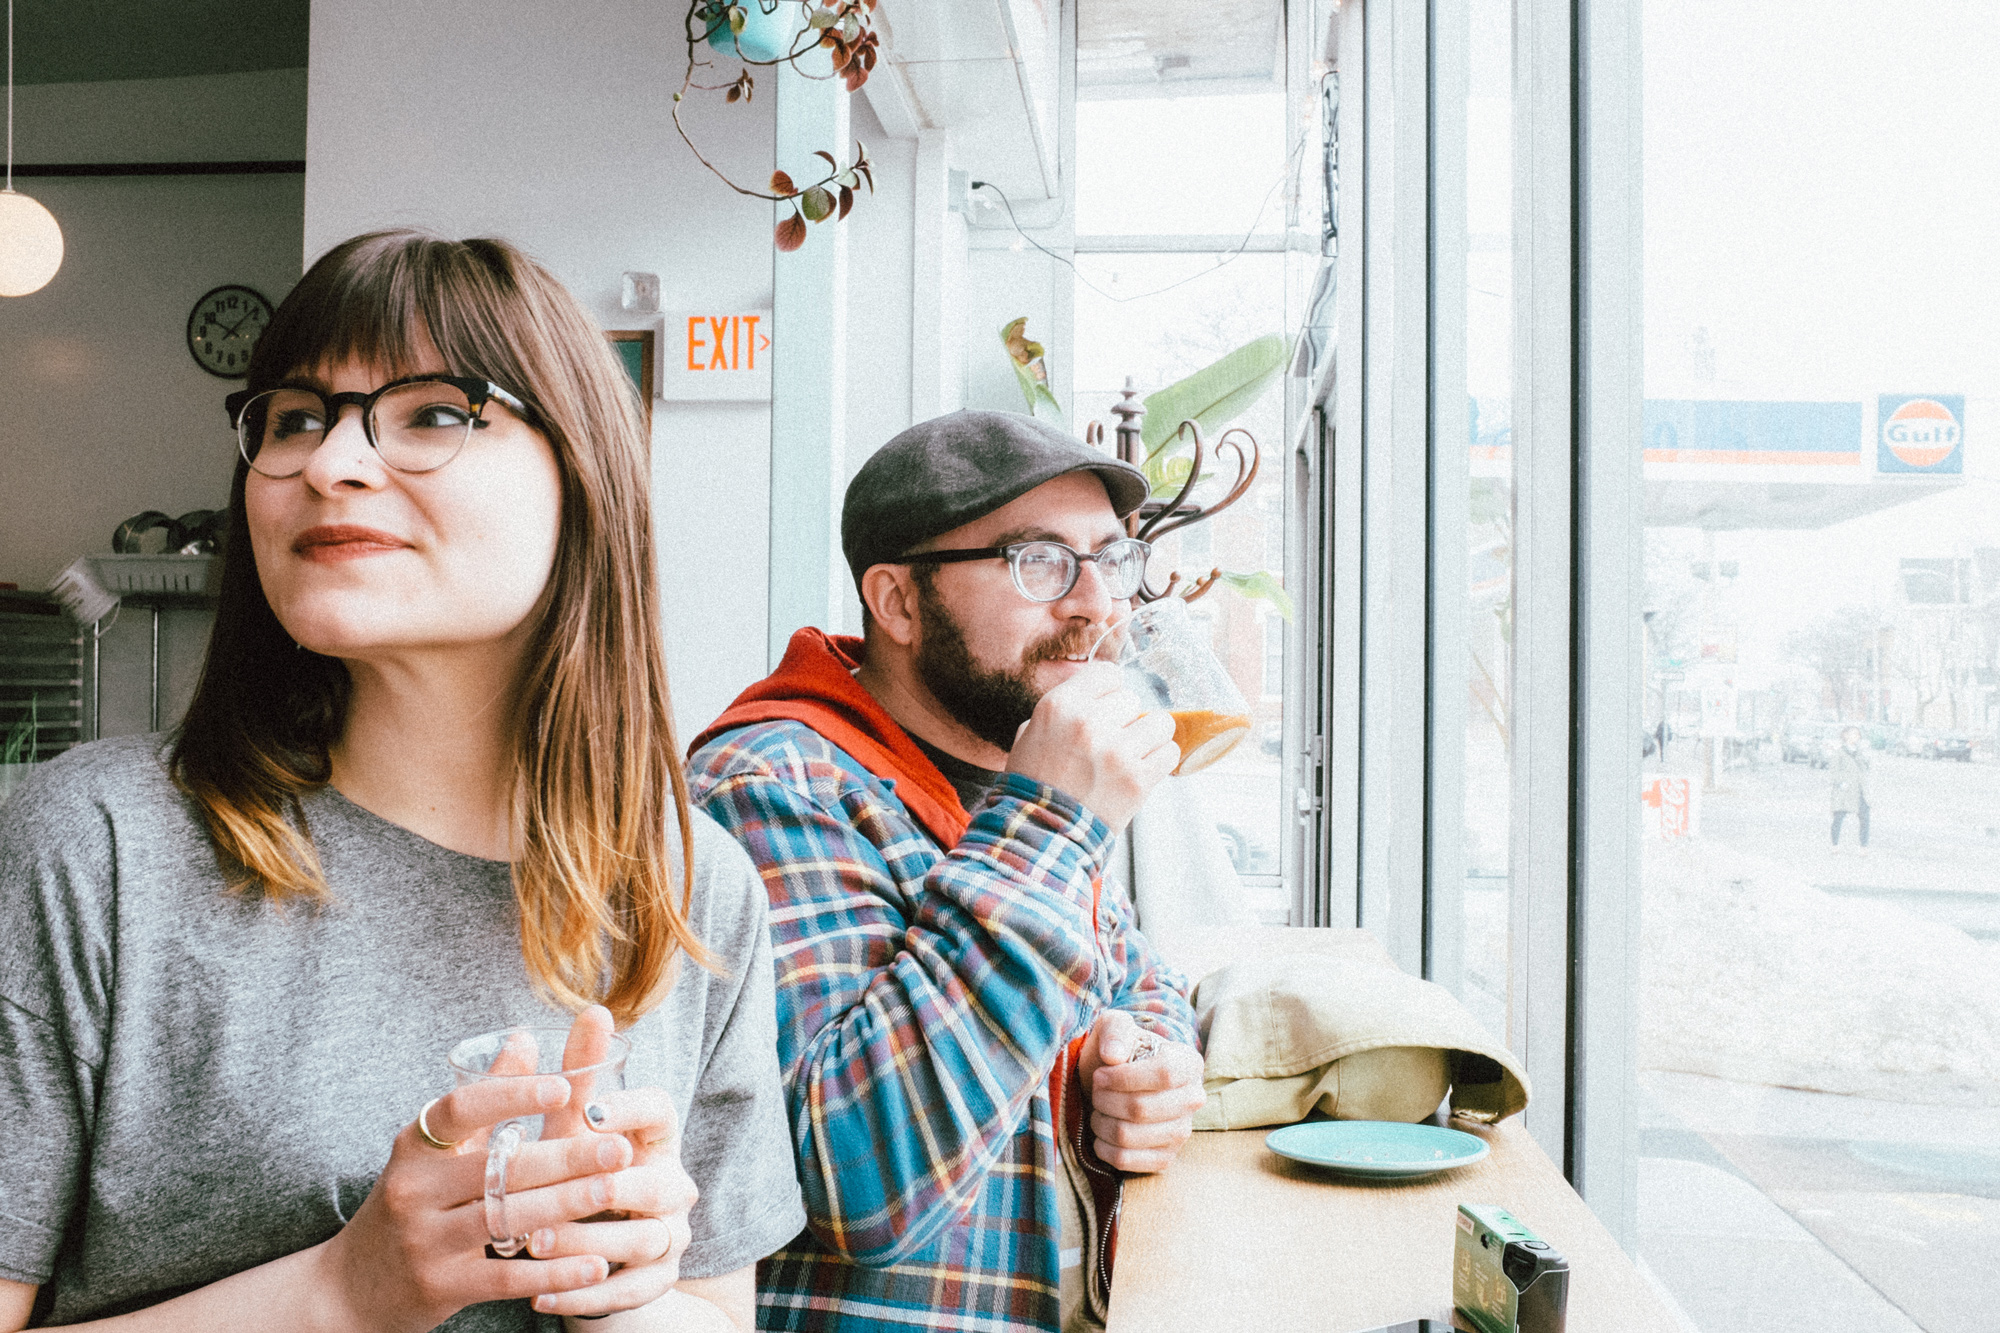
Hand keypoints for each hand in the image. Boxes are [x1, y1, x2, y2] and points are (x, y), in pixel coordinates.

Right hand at [317, 1063, 635, 1332]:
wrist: (352, 1289)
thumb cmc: (411, 1203)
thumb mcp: (433, 1150)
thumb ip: (484, 1096)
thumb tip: (526, 1035)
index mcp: (415, 1147)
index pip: (461, 1109)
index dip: (512, 1094)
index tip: (565, 1085)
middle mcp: (414, 1190)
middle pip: (498, 1168)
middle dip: (565, 1157)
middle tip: (618, 1147)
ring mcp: (425, 1242)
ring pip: (505, 1219)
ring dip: (566, 1205)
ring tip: (613, 1190)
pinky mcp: (440, 1288)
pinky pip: (506, 1278)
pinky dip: (553, 1273)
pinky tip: (595, 1264)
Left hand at [518, 1009, 700, 1319]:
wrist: (592, 1257)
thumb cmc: (577, 1180)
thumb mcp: (573, 1131)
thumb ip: (576, 1079)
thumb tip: (590, 1010)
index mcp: (654, 1141)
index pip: (663, 1110)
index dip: (631, 1108)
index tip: (589, 1112)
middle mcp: (672, 1186)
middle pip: (659, 1182)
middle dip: (608, 1188)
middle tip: (554, 1194)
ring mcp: (669, 1238)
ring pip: (643, 1240)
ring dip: (587, 1243)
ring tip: (534, 1244)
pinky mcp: (654, 1284)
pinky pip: (628, 1292)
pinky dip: (583, 1295)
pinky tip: (539, 1293)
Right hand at [1004, 661, 1178, 832]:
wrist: (1041, 833)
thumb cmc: (1034, 784)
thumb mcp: (1030, 734)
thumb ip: (1064, 710)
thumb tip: (1095, 696)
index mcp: (1059, 706)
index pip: (1108, 674)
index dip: (1110, 692)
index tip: (1108, 708)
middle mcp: (1089, 722)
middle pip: (1132, 700)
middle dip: (1125, 720)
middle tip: (1113, 742)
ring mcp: (1116, 751)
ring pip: (1159, 722)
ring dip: (1149, 737)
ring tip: (1134, 753)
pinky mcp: (1137, 779)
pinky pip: (1169, 752)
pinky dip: (1160, 760)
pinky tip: (1143, 769)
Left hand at [1077, 1010, 1205, 1174]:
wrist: (1115, 1084)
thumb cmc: (1117, 1053)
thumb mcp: (1114, 1027)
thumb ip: (1115, 1030)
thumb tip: (1113, 1056)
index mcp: (1189, 1063)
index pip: (1164, 1073)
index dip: (1125, 1077)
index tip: (1100, 1075)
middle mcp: (1193, 1099)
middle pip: (1142, 1108)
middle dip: (1105, 1100)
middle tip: (1096, 1093)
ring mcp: (1181, 1133)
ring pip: (1129, 1136)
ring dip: (1101, 1123)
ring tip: (1098, 1111)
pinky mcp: (1165, 1158)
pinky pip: (1126, 1160)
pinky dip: (1103, 1147)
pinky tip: (1102, 1133)